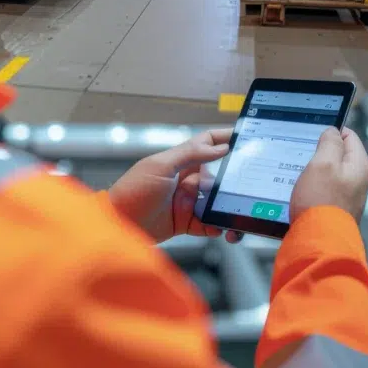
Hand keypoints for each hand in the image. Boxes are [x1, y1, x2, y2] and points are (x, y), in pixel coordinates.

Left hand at [108, 128, 242, 243]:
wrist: (116, 227)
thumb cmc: (132, 192)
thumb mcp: (160, 166)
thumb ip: (190, 154)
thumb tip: (220, 147)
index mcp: (181, 161)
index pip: (207, 143)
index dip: (225, 138)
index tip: (245, 138)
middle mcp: (188, 179)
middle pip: (220, 174)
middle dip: (235, 177)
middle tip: (251, 181)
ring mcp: (188, 201)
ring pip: (217, 200)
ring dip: (229, 206)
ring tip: (239, 212)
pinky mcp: (187, 222)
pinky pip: (210, 223)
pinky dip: (219, 226)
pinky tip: (223, 229)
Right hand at [290, 127, 367, 224]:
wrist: (317, 242)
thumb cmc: (321, 203)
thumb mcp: (323, 162)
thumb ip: (330, 142)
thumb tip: (332, 132)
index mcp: (360, 166)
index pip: (349, 136)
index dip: (331, 133)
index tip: (315, 135)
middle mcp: (357, 182)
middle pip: (338, 156)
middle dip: (320, 155)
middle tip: (306, 159)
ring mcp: (347, 197)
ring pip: (329, 175)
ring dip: (315, 174)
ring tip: (303, 179)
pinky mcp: (335, 210)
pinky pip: (324, 192)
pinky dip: (313, 190)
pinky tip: (303, 195)